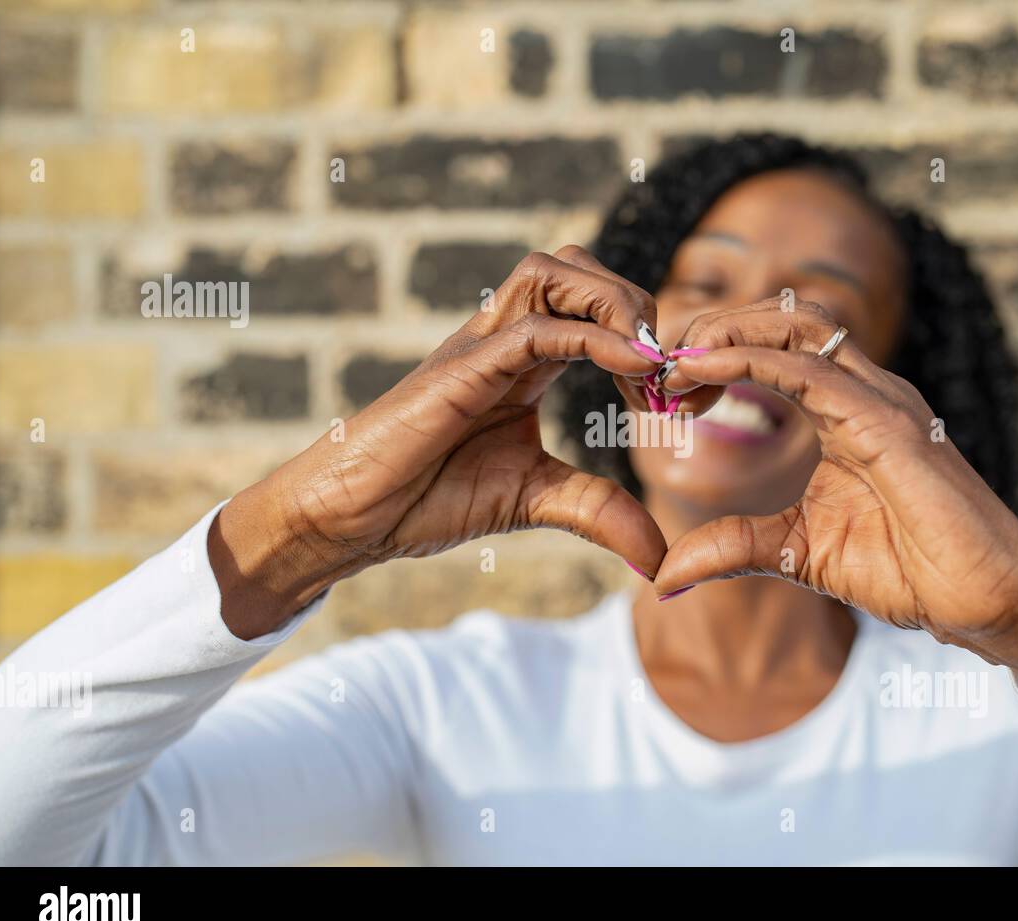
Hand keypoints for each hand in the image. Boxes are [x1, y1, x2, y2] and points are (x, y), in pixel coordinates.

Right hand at [210, 245, 667, 637]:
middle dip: (636, 307)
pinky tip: (635, 373)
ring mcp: (478, 349)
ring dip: (615, 306)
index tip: (671, 401)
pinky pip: (532, 329)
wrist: (347, 519)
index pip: (592, 306)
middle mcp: (501, 341)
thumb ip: (598, 511)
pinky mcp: (459, 372)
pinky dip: (592, 339)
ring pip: (552, 272)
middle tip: (664, 378)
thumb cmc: (425, 499)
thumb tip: (659, 557)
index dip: (644, 340)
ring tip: (647, 367)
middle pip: (576, 267)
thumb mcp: (535, 499)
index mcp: (522, 362)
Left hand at [653, 301, 1017, 687]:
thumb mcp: (793, 553)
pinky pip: (811, 370)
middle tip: (657, 367)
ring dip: (725, 331)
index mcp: (844, 410)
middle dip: (712, 328)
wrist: (984, 601)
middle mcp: (863, 391)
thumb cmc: (908, 569)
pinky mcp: (888, 423)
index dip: (711, 356)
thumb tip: (664, 577)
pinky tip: (702, 367)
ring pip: (795, 326)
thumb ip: (730, 548)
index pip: (772, 350)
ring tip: (674, 359)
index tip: (659, 389)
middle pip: (780, 320)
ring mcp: (880, 400)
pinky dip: (750, 360)